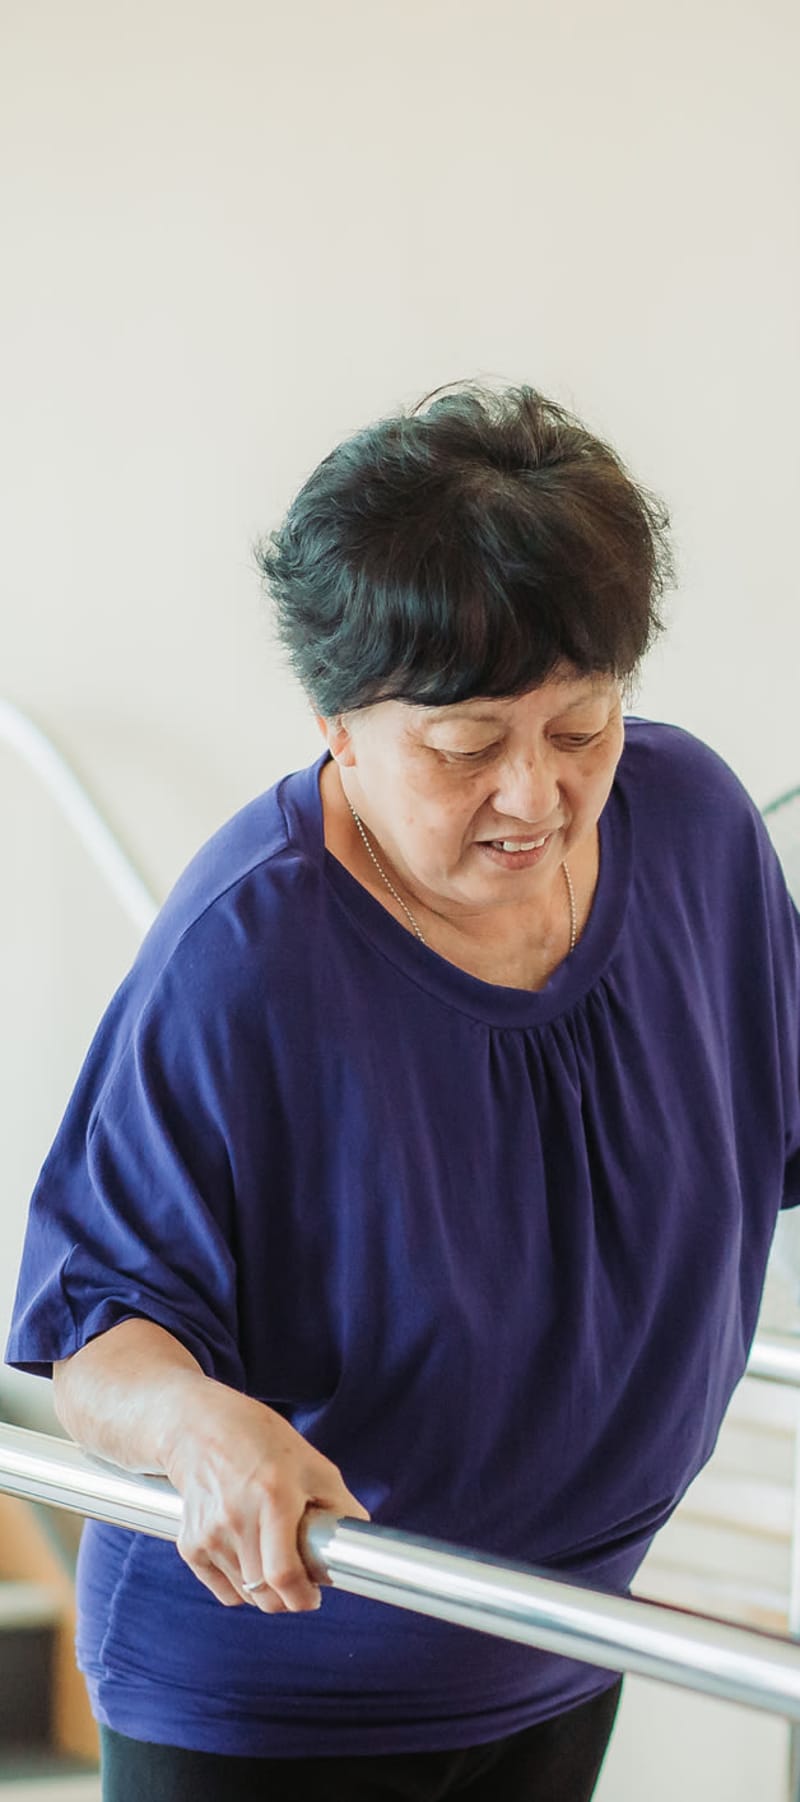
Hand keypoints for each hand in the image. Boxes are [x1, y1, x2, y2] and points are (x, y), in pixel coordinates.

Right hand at [165, 1377, 368, 1613]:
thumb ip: (340, 1505)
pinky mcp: (189, 1544)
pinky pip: (223, 1590)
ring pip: (245, 1595)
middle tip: (299, 1579)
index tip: (313, 1595)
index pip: (283, 1574)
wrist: (198, 1425)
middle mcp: (237, 1518)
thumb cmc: (260, 1440)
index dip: (302, 1596)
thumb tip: (357, 1545)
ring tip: (273, 1558)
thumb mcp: (312, 1463)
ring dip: (266, 1590)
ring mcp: (209, 1533)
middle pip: (264, 1593)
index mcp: (273, 1496)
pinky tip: (249, 1557)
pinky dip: (241, 1586)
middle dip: (288, 1598)